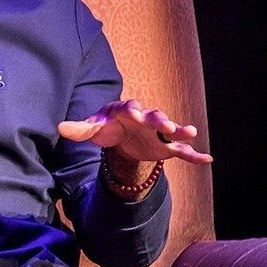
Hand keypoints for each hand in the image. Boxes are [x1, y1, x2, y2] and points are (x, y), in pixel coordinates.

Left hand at [58, 99, 213, 164]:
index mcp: (127, 111)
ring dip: (180, 131)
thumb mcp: (94, 128)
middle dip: (159, 120)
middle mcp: (147, 119)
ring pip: (172, 130)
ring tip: (191, 132)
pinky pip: (182, 150)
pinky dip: (194, 155)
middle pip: (155, 116)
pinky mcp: (167, 147)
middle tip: (164, 125)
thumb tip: (59, 128)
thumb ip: (79, 129)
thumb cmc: (108, 127)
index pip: (131, 108)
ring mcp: (159, 133)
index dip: (133, 110)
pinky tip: (207, 159)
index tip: (135, 114)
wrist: (123, 137)